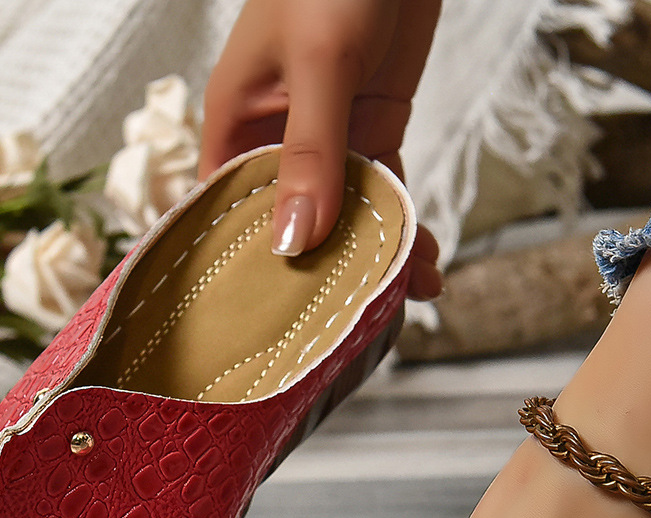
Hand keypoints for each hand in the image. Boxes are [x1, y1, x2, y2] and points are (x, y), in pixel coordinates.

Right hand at [200, 0, 442, 299]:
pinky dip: (404, 223)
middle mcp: (276, 140)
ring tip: (408, 294)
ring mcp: (328, 138)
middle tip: (350, 320)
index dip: (242, 266)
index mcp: (236, 124)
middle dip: (320, 272)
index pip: (225, 212)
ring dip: (375, 253)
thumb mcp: (321, 63)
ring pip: (345, 214)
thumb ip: (313, 152)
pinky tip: (425, 258)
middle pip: (291, 224)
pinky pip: (385, 190)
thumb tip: (296, 243)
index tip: (264, 321)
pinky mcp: (373, 128)